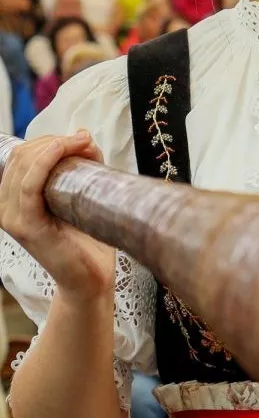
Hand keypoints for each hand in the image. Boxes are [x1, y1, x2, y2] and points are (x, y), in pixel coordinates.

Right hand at [0, 132, 115, 299]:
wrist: (91, 281)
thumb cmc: (87, 242)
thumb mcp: (80, 196)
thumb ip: (78, 167)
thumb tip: (85, 136)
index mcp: (13, 200)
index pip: (20, 156)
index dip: (48, 139)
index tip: (80, 138)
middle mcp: (6, 208)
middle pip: (21, 156)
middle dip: (53, 140)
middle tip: (85, 140)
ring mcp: (12, 217)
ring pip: (23, 165)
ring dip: (55, 145)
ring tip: (83, 143)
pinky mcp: (26, 226)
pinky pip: (29, 184)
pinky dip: (46, 161)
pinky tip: (63, 148)